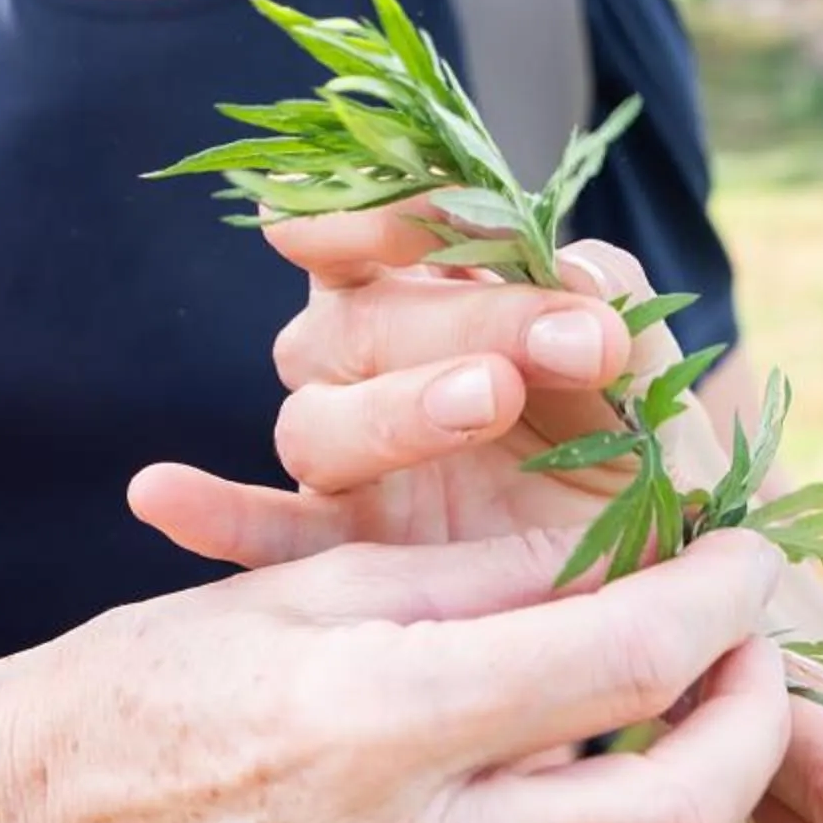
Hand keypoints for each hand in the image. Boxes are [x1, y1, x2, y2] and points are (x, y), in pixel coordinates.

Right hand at [0, 526, 788, 822]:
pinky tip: (626, 813)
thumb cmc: (159, 677)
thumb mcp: (316, 585)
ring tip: (707, 744)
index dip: (719, 602)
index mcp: (371, 720)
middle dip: (753, 727)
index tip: (744, 559)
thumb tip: (636, 563)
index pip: (622, 665)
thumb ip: (489, 580)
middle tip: (750, 654)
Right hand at [132, 209, 722, 570]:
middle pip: (355, 327)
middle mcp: (377, 377)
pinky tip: (162, 495)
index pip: (388, 234)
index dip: (398, 212)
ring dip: (395, 405)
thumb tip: (581, 277)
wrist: (660, 610)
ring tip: (489, 399)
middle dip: (460, 318)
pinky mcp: (340, 562)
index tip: (444, 211)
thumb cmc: (649, 476)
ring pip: (315, 420)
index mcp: (443, 305)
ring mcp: (353, 474)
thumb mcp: (655, 388)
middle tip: (571, 338)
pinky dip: (209, 511)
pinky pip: (261, 536)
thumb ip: (618, 316)